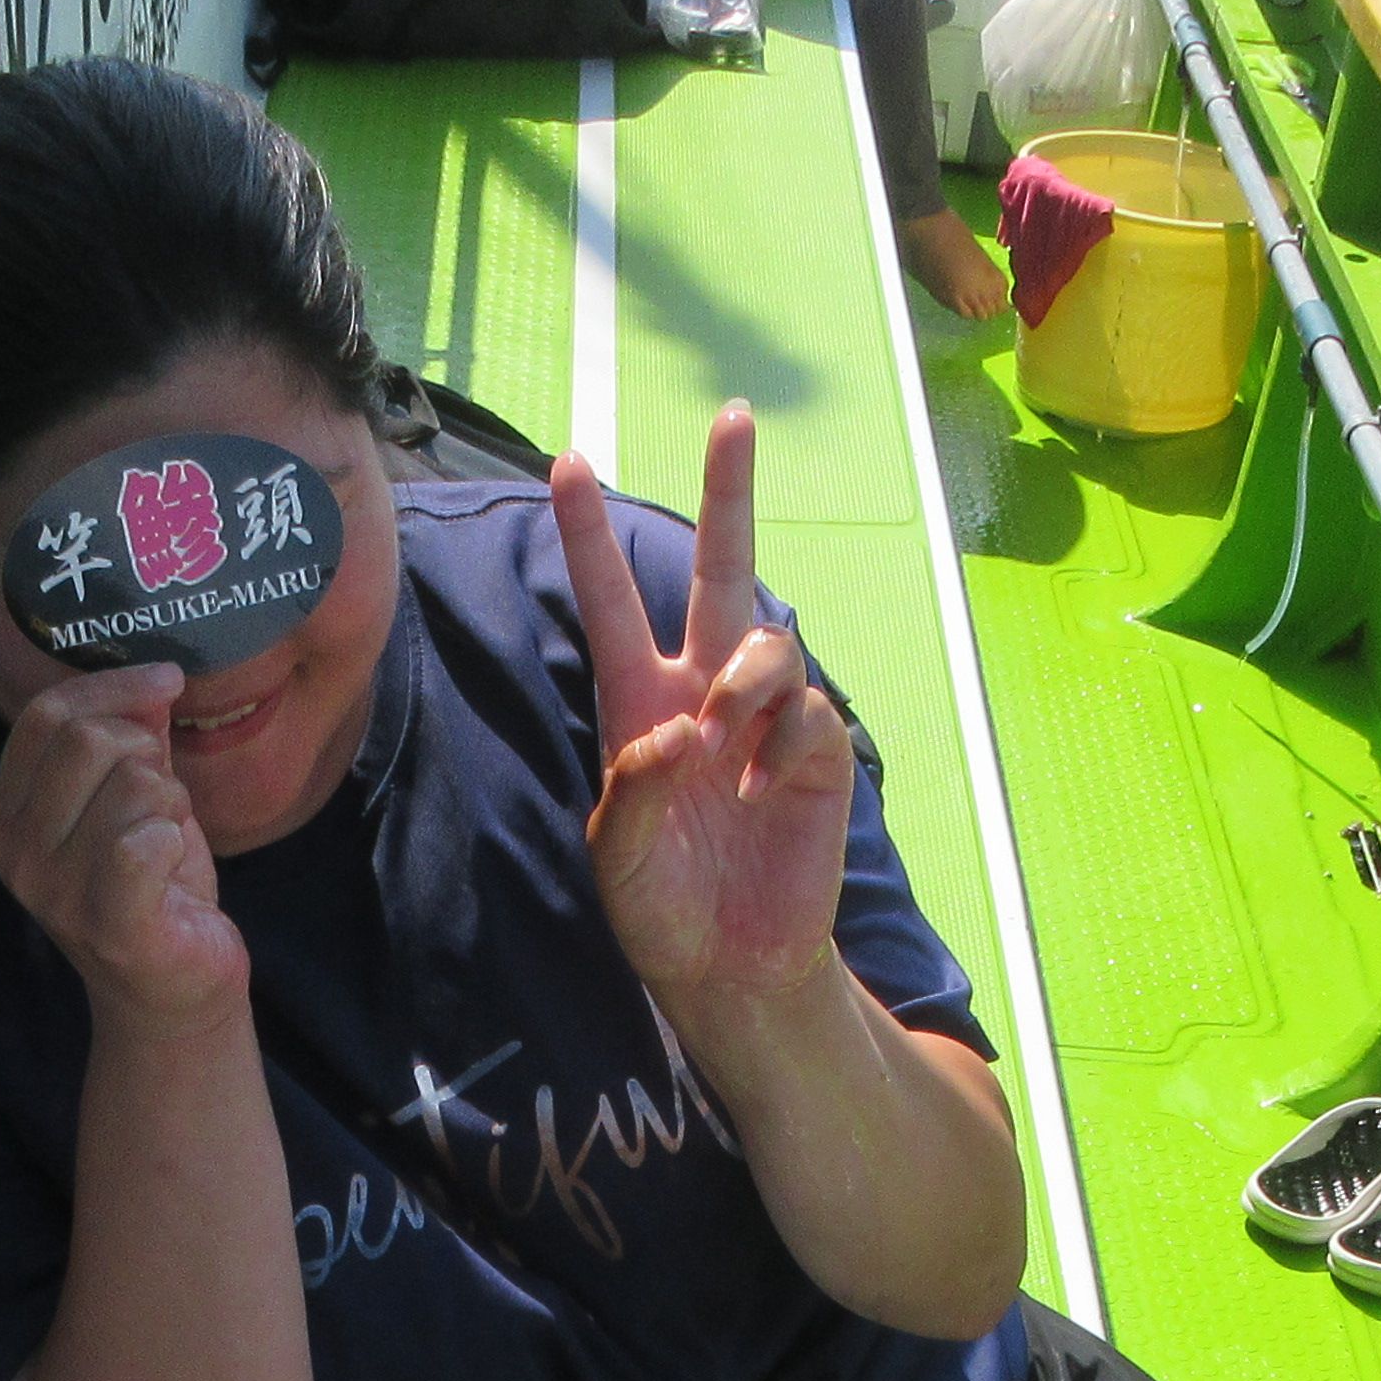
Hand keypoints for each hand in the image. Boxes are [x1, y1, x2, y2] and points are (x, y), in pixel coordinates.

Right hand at [0, 664, 245, 1033]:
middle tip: (163, 797)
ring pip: (132, 785)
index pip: (44, 718)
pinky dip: (175, 839)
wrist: (175, 988)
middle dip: (146, 751)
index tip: (165, 680)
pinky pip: (145, 842)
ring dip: (171, 803)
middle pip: (86, 741)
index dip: (110, 686)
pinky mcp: (109, 926)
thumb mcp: (135, 797)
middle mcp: (17, 856)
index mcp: (8, 817)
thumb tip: (151, 680)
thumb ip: (133, 736)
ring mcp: (56, 895)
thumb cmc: (152, 888)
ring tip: (167, 844)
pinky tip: (173, 867)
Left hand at [559, 409, 847, 1003]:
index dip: (587, 536)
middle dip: (730, 492)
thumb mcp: (620, 856)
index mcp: (638, 702)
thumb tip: (686, 728)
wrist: (730, 964)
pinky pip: (806, 713)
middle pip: (721, 571)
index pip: (611, 602)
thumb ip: (638, 788)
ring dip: (743, 679)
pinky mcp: (815, 755)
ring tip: (723, 738)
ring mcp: (765, 720)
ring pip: (768, 642)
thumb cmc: (661, 907)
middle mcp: (703, 693)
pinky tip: (761, 789)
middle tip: (735, 416)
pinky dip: (781, 738)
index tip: (564, 461)